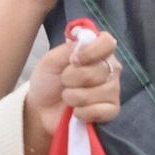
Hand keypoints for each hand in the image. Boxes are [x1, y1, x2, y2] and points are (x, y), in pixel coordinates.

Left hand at [23, 31, 121, 154]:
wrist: (41, 107)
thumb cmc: (48, 80)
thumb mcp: (52, 60)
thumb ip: (69, 49)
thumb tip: (84, 45)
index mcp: (97, 51)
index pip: (107, 42)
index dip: (91, 51)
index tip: (73, 60)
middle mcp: (109, 69)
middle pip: (99, 70)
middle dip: (73, 78)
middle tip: (64, 81)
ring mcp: (113, 90)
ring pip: (99, 92)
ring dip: (74, 97)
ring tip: (68, 97)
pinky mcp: (111, 111)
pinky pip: (101, 111)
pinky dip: (82, 112)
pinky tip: (75, 111)